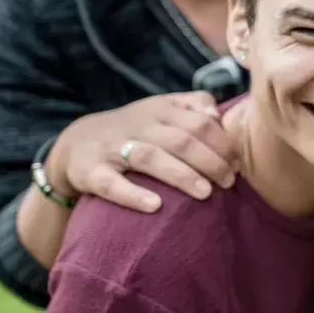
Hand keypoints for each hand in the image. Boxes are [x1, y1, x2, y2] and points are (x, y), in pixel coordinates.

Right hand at [47, 91, 238, 211]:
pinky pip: (111, 184)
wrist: (74, 142)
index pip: (199, 122)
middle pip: (181, 139)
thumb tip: (220, 116)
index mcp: (160, 110)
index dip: (222, 142)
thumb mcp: (161, 110)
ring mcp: (113, 148)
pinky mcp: (90, 171)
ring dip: (181, 175)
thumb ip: (194, 106)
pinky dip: (133, 195)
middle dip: (210, 161)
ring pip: (150, 157)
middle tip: (229, 181)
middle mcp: (138, 125)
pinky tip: (155, 206)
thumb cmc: (134, 130)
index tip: (238, 163)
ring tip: (205, 193)